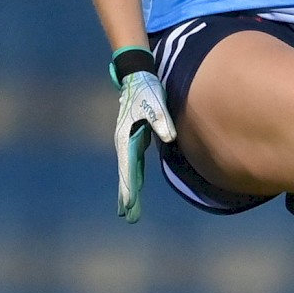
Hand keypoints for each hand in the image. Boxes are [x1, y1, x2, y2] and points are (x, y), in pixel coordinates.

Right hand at [110, 48, 176, 221]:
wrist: (137, 76)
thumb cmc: (147, 90)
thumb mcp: (155, 103)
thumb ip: (161, 121)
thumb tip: (168, 138)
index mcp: (127, 136)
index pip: (128, 167)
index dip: (129, 187)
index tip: (128, 204)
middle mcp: (125, 142)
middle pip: (127, 174)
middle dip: (127, 196)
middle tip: (128, 216)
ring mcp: (129, 141)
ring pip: (129, 170)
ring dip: (129, 190)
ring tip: (128, 210)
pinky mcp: (135, 138)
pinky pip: (134, 163)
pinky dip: (134, 177)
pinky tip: (134, 189)